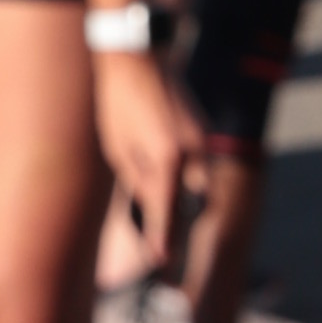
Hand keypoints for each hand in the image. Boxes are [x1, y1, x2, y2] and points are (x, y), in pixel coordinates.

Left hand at [89, 43, 204, 258]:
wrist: (139, 59)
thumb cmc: (119, 105)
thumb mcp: (119, 151)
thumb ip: (140, 183)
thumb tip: (151, 209)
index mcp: (168, 159)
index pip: (167, 211)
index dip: (162, 240)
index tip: (161, 263)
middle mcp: (193, 152)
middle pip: (189, 202)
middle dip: (173, 223)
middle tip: (159, 252)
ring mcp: (202, 140)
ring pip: (196, 185)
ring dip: (178, 199)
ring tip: (156, 211)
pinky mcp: (202, 131)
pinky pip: (197, 165)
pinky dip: (183, 178)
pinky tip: (162, 177)